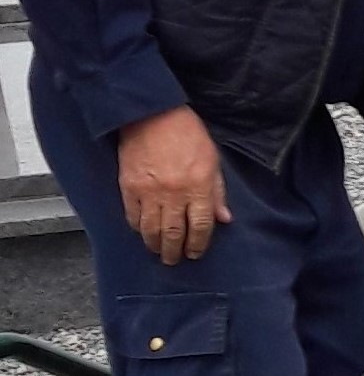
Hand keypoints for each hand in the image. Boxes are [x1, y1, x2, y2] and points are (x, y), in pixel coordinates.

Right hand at [116, 106, 232, 264]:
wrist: (151, 115)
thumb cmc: (187, 133)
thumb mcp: (212, 159)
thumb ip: (217, 191)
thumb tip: (224, 218)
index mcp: (198, 186)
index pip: (200, 225)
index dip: (199, 243)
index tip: (196, 252)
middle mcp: (174, 193)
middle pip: (174, 233)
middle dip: (175, 251)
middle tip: (174, 260)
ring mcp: (149, 192)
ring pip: (151, 230)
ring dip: (155, 245)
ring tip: (158, 252)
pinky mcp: (128, 187)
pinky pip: (132, 216)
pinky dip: (137, 228)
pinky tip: (142, 233)